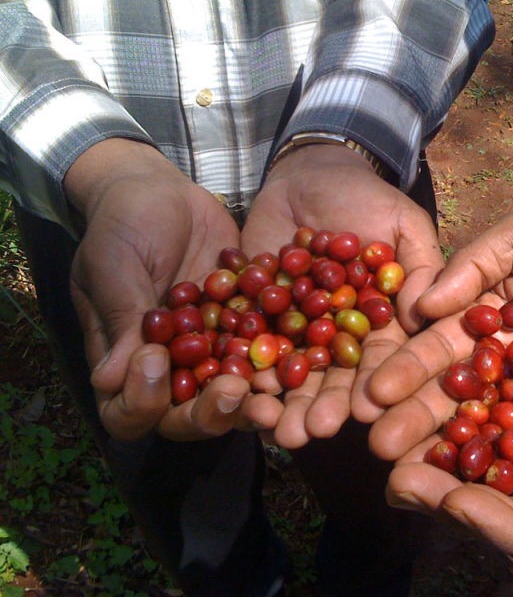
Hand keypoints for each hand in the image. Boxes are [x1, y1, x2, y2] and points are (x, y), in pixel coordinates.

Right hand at [66, 139, 263, 440]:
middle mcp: (172, 372)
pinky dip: (286, 358)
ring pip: (234, 394)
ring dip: (254, 398)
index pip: (129, 411)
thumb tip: (110, 380)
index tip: (155, 360)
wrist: (165, 192)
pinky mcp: (248, 331)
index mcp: (126, 364)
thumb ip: (121, 318)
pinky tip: (307, 351)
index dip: (143, 401)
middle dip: (211, 411)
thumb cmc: (124, 225)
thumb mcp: (115, 265)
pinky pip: (267, 353)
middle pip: (189, 416)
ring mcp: (213, 355)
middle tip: (231, 390)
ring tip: (273, 387)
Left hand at [241, 144, 442, 446]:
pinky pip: (249, 344)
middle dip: (324, 404)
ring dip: (284, 400)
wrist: (307, 173)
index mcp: (379, 321)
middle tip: (313, 431)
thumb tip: (426, 316)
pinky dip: (244, 367)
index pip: (381, 358)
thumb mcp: (402, 224)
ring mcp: (297, 328)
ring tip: (276, 428)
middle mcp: (339, 334)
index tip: (369, 410)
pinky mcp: (258, 315)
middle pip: (334, 376)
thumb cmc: (364, 197)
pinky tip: (238, 390)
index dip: (376, 383)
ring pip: (292, 370)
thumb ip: (419, 267)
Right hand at [368, 206, 512, 459]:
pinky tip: (494, 489)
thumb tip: (423, 304)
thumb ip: (478, 262)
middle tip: (379, 448)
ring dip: (458, 450)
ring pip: (493, 425)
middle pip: (457, 394)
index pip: (438, 347)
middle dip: (417, 420)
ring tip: (418, 476)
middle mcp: (506, 362)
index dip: (405, 370)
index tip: (373, 395)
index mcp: (486, 319)